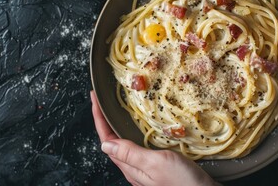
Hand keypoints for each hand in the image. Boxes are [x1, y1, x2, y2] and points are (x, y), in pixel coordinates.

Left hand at [90, 91, 220, 185]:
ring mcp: (145, 168)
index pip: (107, 139)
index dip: (98, 119)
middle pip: (112, 141)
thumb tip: (105, 145)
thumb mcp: (155, 163)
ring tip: (114, 111)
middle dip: (104, 121)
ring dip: (116, 126)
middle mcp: (134, 168)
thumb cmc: (183, 182)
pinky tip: (138, 129)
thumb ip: (131, 154)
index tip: (94, 100)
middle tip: (101, 102)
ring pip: (124, 144)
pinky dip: (132, 134)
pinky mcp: (156, 167)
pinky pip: (137, 147)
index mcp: (131, 167)